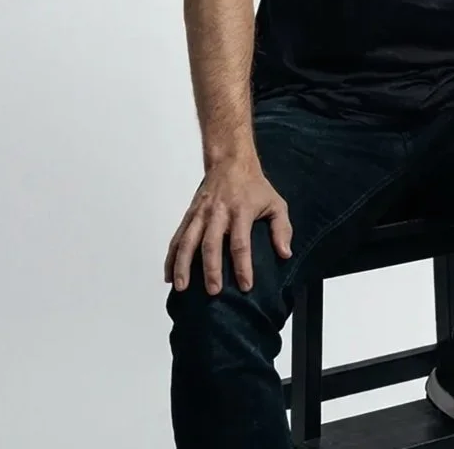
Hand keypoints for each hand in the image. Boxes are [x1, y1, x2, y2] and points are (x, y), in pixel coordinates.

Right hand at [164, 154, 291, 294]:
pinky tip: (168, 274)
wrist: (231, 162)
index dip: (243, 265)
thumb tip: (285, 254)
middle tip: (213, 291)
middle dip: (211, 269)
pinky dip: (171, 257)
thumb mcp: (276, 203)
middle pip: (211, 243)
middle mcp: (218, 212)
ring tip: (182, 287)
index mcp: (241, 210)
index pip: (241, 242)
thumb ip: (282, 229)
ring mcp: (201, 213)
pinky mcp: (190, 214)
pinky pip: (178, 237)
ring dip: (183, 265)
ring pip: (188, 241)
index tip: (245, 286)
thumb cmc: (255, 187)